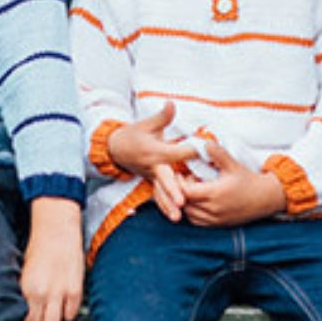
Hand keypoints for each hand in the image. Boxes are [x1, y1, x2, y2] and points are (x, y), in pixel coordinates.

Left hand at [20, 198, 83, 320]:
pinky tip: (63, 302)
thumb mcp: (24, 271)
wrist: (57, 231)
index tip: (28, 319)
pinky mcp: (76, 290)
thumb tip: (22, 309)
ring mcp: (61, 293)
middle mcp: (44, 293)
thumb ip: (24, 291)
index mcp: (28, 288)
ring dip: (54, 319)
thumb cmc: (39, 248)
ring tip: (52, 309)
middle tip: (40, 315)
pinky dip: (67, 312)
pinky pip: (71, 314)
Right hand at [108, 103, 196, 221]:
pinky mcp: (151, 181)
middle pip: (166, 178)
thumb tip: (171, 103)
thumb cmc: (133, 134)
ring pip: (162, 191)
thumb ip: (162, 117)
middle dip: (174, 190)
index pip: (177, 152)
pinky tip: (174, 217)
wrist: (115, 148)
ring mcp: (151, 176)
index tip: (206, 154)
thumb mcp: (146, 124)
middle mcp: (153, 165)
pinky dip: (165, 206)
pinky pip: (158, 195)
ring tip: (178, 217)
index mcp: (155, 150)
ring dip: (169, 204)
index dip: (192, 152)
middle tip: (183, 201)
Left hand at [179, 142, 286, 226]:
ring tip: (192, 191)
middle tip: (185, 181)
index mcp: (215, 193)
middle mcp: (213, 209)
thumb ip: (218, 153)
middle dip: (181, 192)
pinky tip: (197, 203)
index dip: (179, 183)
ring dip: (186, 204)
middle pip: (185, 204)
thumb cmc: (248, 180)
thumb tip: (204, 142)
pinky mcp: (219, 225)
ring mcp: (216, 219)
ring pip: (189, 215)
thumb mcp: (233, 164)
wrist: (265, 198)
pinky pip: (198, 222)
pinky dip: (193, 214)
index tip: (182, 174)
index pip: (186, 192)